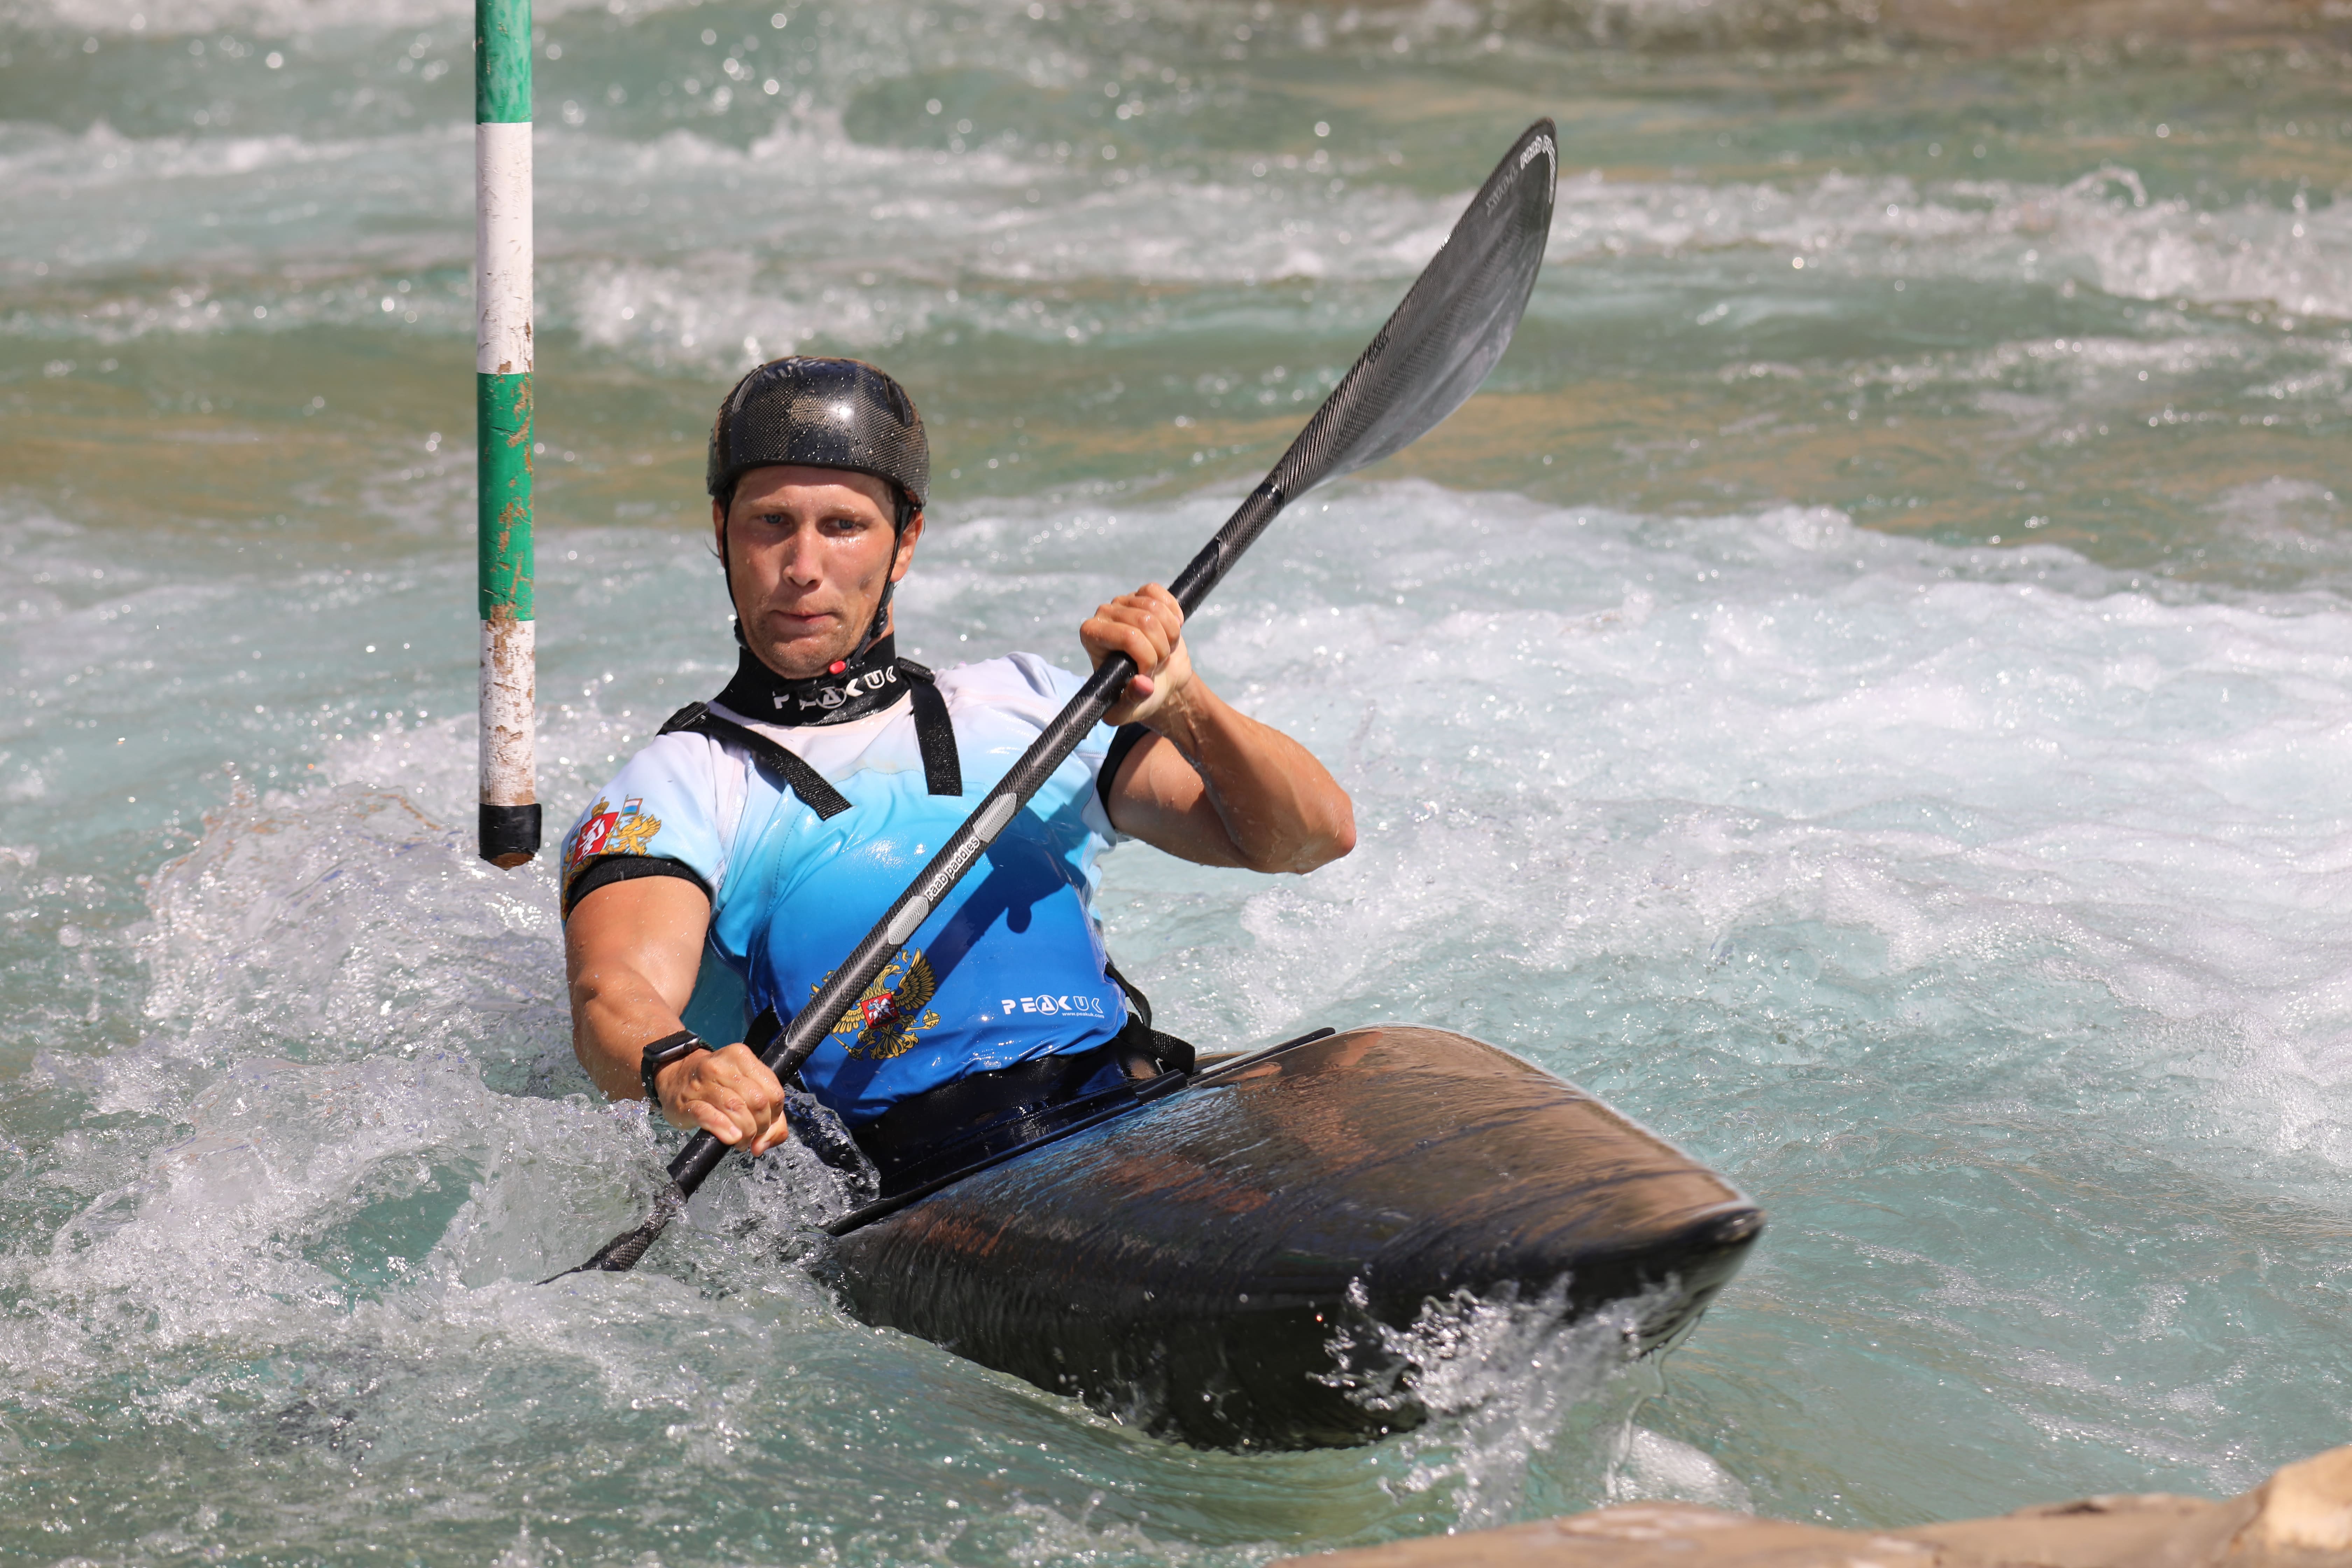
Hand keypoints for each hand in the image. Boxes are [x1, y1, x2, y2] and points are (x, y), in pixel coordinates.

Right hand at [655, 1042, 790, 1153]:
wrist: (673, 1075)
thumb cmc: (714, 1084)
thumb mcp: (743, 1087)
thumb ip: (766, 1113)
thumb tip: (765, 1143)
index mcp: (741, 1057)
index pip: (773, 1092)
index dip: (775, 1115)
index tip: (767, 1124)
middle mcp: (722, 1066)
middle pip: (757, 1102)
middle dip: (761, 1126)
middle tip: (753, 1135)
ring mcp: (702, 1083)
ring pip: (736, 1108)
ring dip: (745, 1133)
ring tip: (741, 1140)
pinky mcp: (687, 1103)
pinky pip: (709, 1116)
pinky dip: (724, 1129)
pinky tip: (731, 1138)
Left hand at [1082, 583, 1195, 729]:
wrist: (1158, 681)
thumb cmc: (1137, 695)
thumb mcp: (1127, 710)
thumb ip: (1130, 702)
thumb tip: (1142, 684)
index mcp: (1091, 636)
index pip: (1128, 636)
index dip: (1147, 657)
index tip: (1146, 675)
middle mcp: (1103, 614)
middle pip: (1146, 621)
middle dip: (1160, 649)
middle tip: (1157, 665)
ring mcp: (1123, 601)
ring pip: (1157, 609)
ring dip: (1170, 635)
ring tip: (1163, 650)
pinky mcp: (1143, 595)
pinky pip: (1160, 593)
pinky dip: (1172, 614)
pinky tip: (1171, 629)